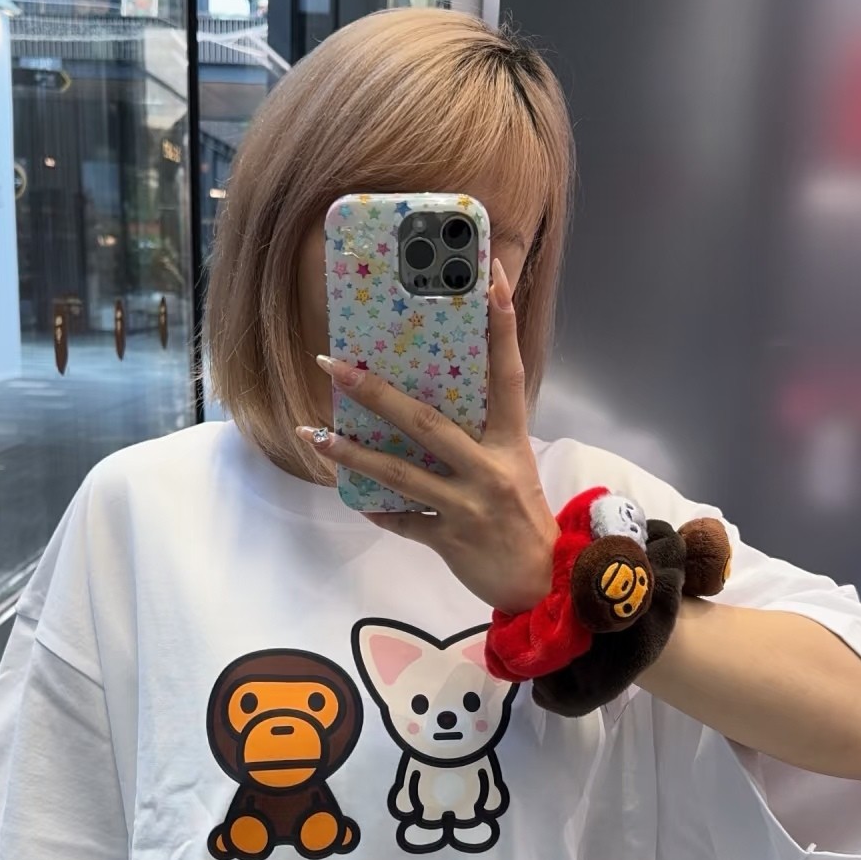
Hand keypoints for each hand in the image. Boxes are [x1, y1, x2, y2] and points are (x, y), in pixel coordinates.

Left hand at [298, 258, 559, 612]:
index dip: (501, 324)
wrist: (543, 582)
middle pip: (427, 423)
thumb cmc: (523, 516)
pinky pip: (401, 523)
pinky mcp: (449, 540)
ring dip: (354, 454)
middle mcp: (488, 469)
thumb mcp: (513, 466)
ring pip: (400, 475)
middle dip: (376, 393)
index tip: (489, 277)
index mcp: (510, 441)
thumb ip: (479, 435)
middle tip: (333, 364)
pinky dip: (378, 511)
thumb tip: (428, 401)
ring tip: (317, 435)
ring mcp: (467, 506)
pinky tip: (352, 497)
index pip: (507, 372)